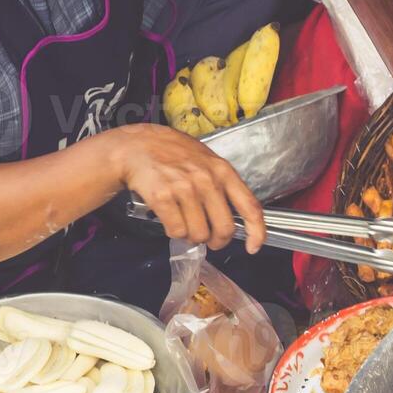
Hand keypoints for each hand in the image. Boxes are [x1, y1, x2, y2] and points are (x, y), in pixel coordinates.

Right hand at [103, 125, 265, 252]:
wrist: (136, 145)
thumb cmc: (172, 154)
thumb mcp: (206, 160)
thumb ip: (222, 185)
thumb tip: (236, 218)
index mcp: (223, 171)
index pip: (250, 206)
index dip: (256, 232)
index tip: (253, 247)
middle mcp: (207, 180)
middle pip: (224, 228)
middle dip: (217, 241)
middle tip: (209, 239)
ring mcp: (185, 188)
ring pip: (199, 234)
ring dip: (192, 236)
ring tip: (184, 223)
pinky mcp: (163, 197)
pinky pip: (176, 231)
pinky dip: (174, 232)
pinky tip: (170, 219)